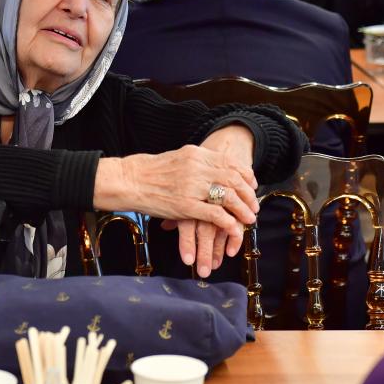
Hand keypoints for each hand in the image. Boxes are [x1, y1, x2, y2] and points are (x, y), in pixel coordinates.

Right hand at [94, 145, 258, 277]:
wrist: (128, 180)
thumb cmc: (149, 171)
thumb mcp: (176, 159)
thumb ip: (195, 162)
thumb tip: (212, 168)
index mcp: (196, 154)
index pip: (230, 162)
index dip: (245, 174)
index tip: (251, 184)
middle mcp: (197, 167)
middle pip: (234, 179)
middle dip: (248, 194)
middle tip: (254, 205)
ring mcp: (192, 186)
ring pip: (229, 197)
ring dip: (243, 209)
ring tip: (249, 218)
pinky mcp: (186, 206)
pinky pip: (215, 215)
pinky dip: (229, 223)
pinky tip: (234, 229)